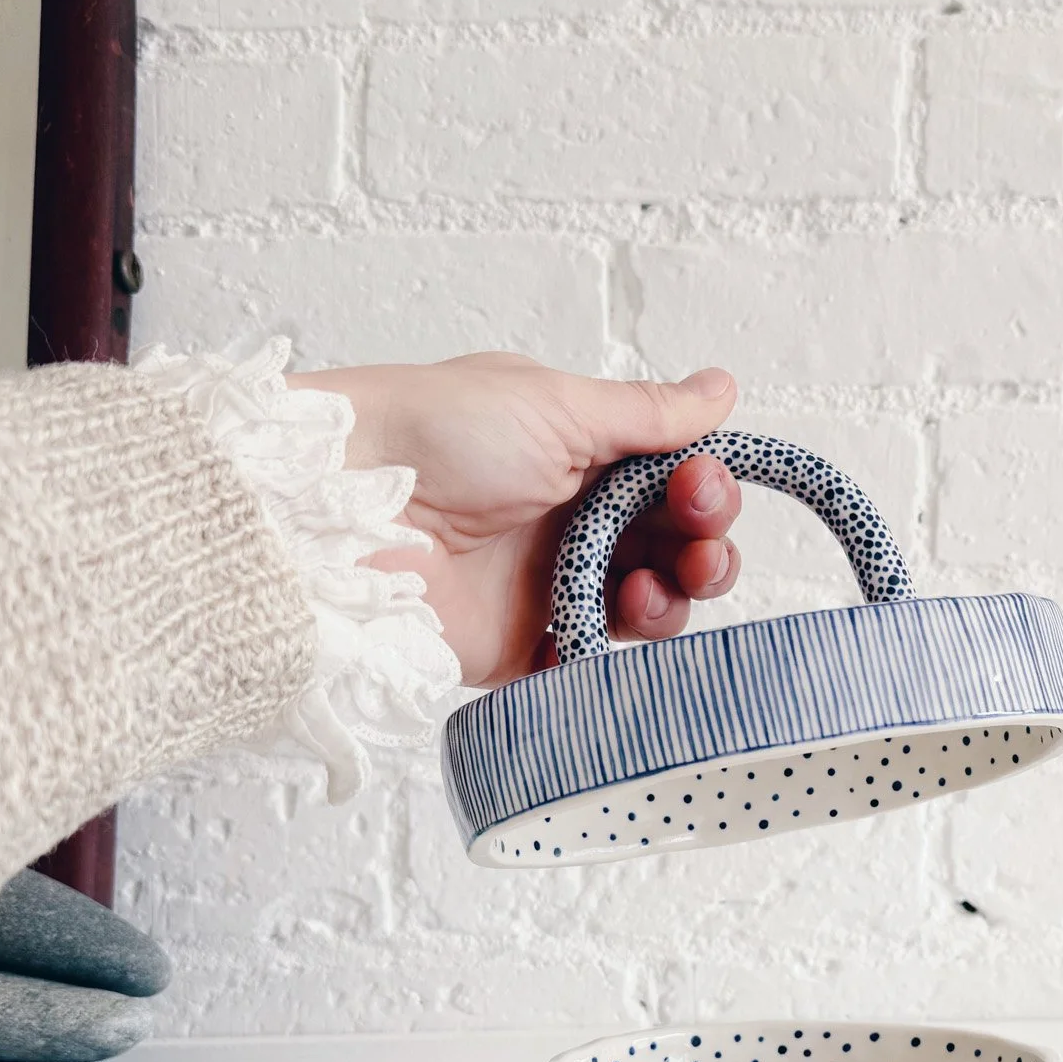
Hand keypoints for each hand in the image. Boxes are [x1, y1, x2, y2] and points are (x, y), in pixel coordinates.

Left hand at [288, 354, 743, 687]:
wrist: (341, 508)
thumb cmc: (432, 433)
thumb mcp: (554, 405)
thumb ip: (647, 414)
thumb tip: (721, 390)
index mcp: (580, 457)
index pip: (674, 484)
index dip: (705, 491)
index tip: (701, 488)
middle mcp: (569, 523)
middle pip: (673, 552)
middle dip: (703, 553)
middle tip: (695, 550)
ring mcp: (544, 589)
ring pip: (645, 612)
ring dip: (667, 604)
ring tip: (639, 593)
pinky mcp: (516, 650)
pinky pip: (588, 671)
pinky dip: (616, 665)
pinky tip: (610, 635)